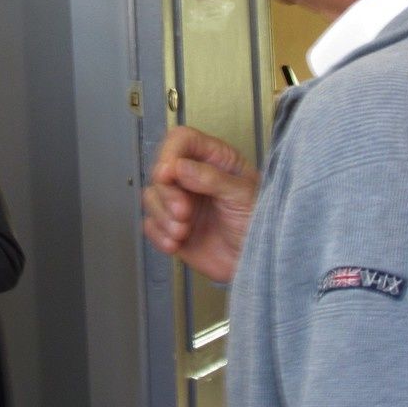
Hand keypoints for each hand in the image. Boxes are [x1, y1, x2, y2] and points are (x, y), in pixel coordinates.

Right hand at [142, 126, 259, 283]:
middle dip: (166, 193)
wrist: (253, 266)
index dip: (170, 153)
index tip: (168, 175)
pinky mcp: (171, 226)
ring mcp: (181, 202)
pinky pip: (150, 224)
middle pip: (160, 170)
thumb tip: (179, 166)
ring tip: (183, 232)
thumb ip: (212, 178)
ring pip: (151, 197)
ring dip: (162, 216)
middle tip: (183, 212)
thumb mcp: (242, 196)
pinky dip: (159, 235)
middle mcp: (194, 177)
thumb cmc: (257, 225)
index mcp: (215, 160)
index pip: (182, 140)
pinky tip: (176, 243)